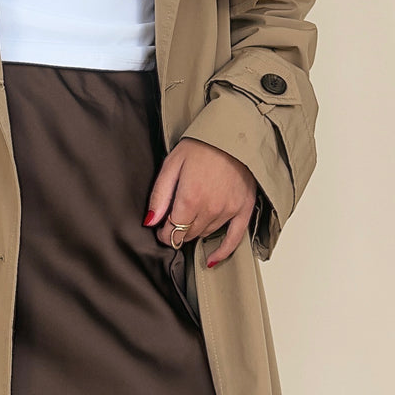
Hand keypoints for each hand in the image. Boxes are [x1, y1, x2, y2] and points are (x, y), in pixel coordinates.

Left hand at [144, 138, 257, 266]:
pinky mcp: (244, 209)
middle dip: (177, 231)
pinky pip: (234, 239)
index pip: (171, 231)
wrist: (232, 135)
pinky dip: (222, 251)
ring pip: (205, 234)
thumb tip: (150, 222)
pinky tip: (211, 258)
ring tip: (191, 218)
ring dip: (195, 231)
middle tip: (174, 221)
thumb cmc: (201, 146)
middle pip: (187, 235)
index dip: (163, 233)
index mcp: (190, 198)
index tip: (161, 228)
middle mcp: (210, 208)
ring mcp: (229, 210)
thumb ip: (159, 196)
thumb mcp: (171, 165)